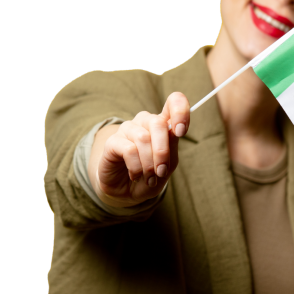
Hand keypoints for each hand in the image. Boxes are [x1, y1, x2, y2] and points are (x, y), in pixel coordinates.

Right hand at [95, 92, 189, 206]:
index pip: (174, 102)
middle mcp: (145, 121)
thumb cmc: (150, 176)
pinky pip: (129, 149)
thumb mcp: (168, 165)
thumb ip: (172, 147)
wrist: (127, 192)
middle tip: (161, 172)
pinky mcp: (113, 141)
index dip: (180, 111)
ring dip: (149, 163)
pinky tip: (134, 175)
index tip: (181, 131)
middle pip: (158, 123)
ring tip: (150, 178)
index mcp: (163, 123)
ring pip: (143, 138)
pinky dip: (136, 167)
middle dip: (162, 151)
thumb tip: (174, 130)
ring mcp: (128, 129)